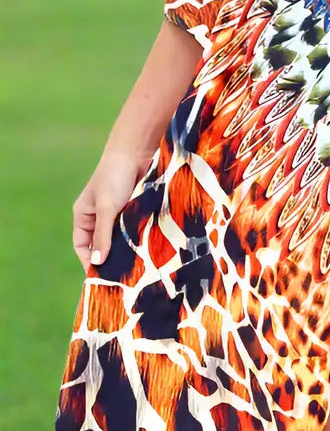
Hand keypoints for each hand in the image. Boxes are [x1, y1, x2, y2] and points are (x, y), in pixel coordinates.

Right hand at [72, 149, 153, 274]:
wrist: (137, 152)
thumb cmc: (115, 176)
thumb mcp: (106, 207)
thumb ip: (103, 234)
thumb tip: (97, 262)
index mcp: (84, 215)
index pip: (82, 245)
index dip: (89, 260)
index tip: (101, 276)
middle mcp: (99, 217)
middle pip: (102, 244)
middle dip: (109, 258)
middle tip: (121, 277)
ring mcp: (117, 214)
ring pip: (119, 239)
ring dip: (126, 250)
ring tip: (135, 268)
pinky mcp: (134, 211)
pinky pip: (133, 230)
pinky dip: (137, 239)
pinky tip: (146, 251)